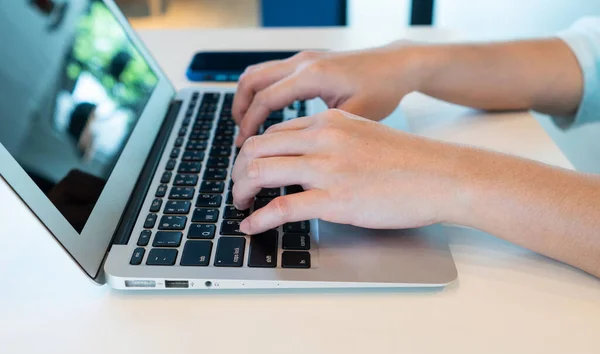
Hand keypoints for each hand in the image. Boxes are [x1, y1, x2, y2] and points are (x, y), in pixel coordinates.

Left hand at [231, 109, 464, 234]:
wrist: (441, 175)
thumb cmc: (408, 160)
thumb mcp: (362, 135)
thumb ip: (330, 142)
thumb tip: (303, 162)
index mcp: (328, 123)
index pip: (272, 132)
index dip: (251, 152)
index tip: (248, 168)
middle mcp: (322, 140)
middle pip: (257, 148)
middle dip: (238, 170)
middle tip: (238, 188)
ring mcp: (327, 169)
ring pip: (261, 172)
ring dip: (241, 191)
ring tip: (240, 205)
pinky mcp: (335, 200)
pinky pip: (282, 208)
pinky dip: (259, 218)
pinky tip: (251, 226)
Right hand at [232, 43, 421, 145]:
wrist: (397, 65)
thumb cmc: (382, 89)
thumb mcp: (356, 116)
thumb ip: (325, 134)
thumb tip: (298, 158)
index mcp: (312, 76)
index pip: (265, 99)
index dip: (249, 125)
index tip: (243, 148)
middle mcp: (303, 63)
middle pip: (252, 81)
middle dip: (239, 110)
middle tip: (240, 139)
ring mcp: (304, 60)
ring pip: (258, 73)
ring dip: (247, 99)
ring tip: (247, 128)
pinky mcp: (308, 62)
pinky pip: (272, 74)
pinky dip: (261, 92)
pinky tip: (268, 114)